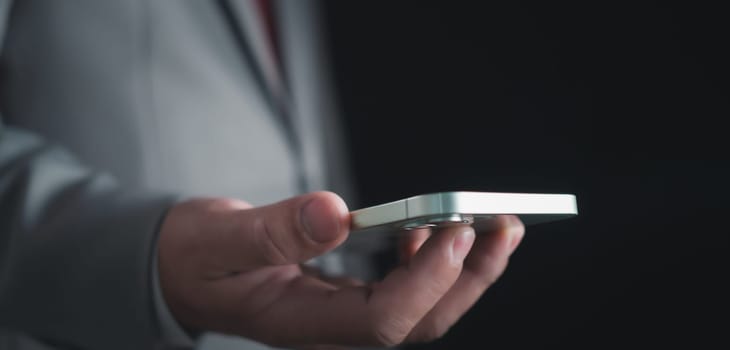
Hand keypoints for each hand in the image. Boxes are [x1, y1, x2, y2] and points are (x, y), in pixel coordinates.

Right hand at [158, 192, 523, 347]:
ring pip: (421, 310)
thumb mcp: (217, 238)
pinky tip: (435, 230)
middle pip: (418, 323)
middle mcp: (330, 329)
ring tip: (491, 223)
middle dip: (469, 279)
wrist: (182, 273)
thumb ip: (272, 230)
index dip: (425, 283)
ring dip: (464, 270)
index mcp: (299, 323)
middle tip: (503, 226)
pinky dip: (434, 261)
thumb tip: (336, 213)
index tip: (455, 230)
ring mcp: (343, 317)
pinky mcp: (349, 297)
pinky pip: (406, 290)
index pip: (381, 321)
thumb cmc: (193, 258)